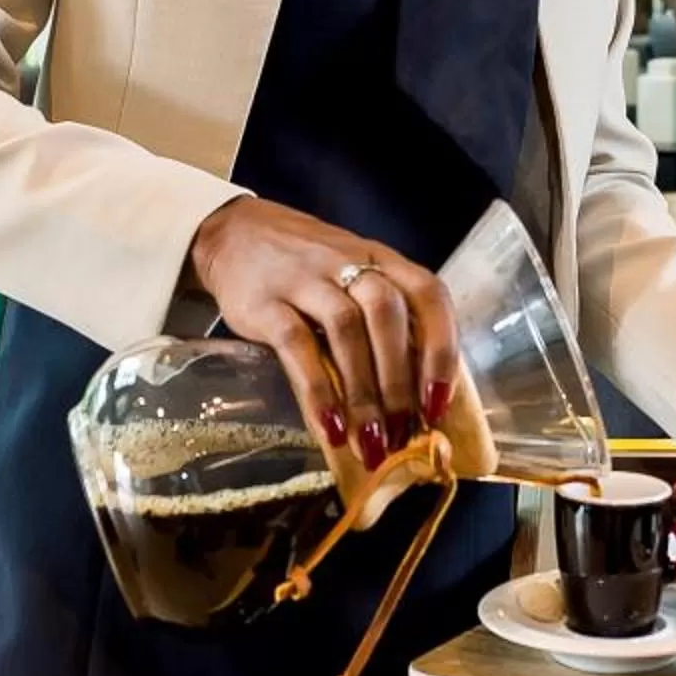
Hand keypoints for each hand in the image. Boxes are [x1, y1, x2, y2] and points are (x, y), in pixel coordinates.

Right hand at [187, 196, 461, 470]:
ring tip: (370, 442)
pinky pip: (296, 346)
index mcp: (381, 259)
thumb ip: (382, 321)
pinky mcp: (265, 301)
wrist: (234, 232)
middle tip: (404, 434)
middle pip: (387, 315)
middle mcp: (348, 263)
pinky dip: (317, 391)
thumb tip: (415, 399)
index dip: (441, 349)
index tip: (440, 402)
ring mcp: (305, 278)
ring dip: (363, 393)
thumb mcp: (353, 276)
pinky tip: (329, 428)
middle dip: (400, 382)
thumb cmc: (308, 268)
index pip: (428, 293)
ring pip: (346, 330)